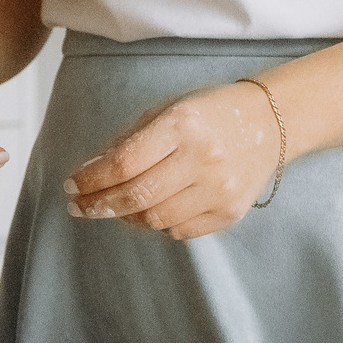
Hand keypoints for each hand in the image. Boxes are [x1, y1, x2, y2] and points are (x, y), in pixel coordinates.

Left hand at [65, 81, 278, 239]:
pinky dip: (158, 225)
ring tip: (113, 208)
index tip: (72, 185)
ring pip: (156, 219)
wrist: (270, 122)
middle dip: (99, 205)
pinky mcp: (231, 213)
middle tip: (79, 206)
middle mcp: (203, 159)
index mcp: (182, 125)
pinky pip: (181, 232)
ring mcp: (220, 189)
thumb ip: (129, 140)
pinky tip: (150, 211)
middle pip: (137, 196)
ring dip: (126, 217)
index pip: (125, 162)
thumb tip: (89, 171)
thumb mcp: (167, 110)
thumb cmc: (209, 113)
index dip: (92, 178)